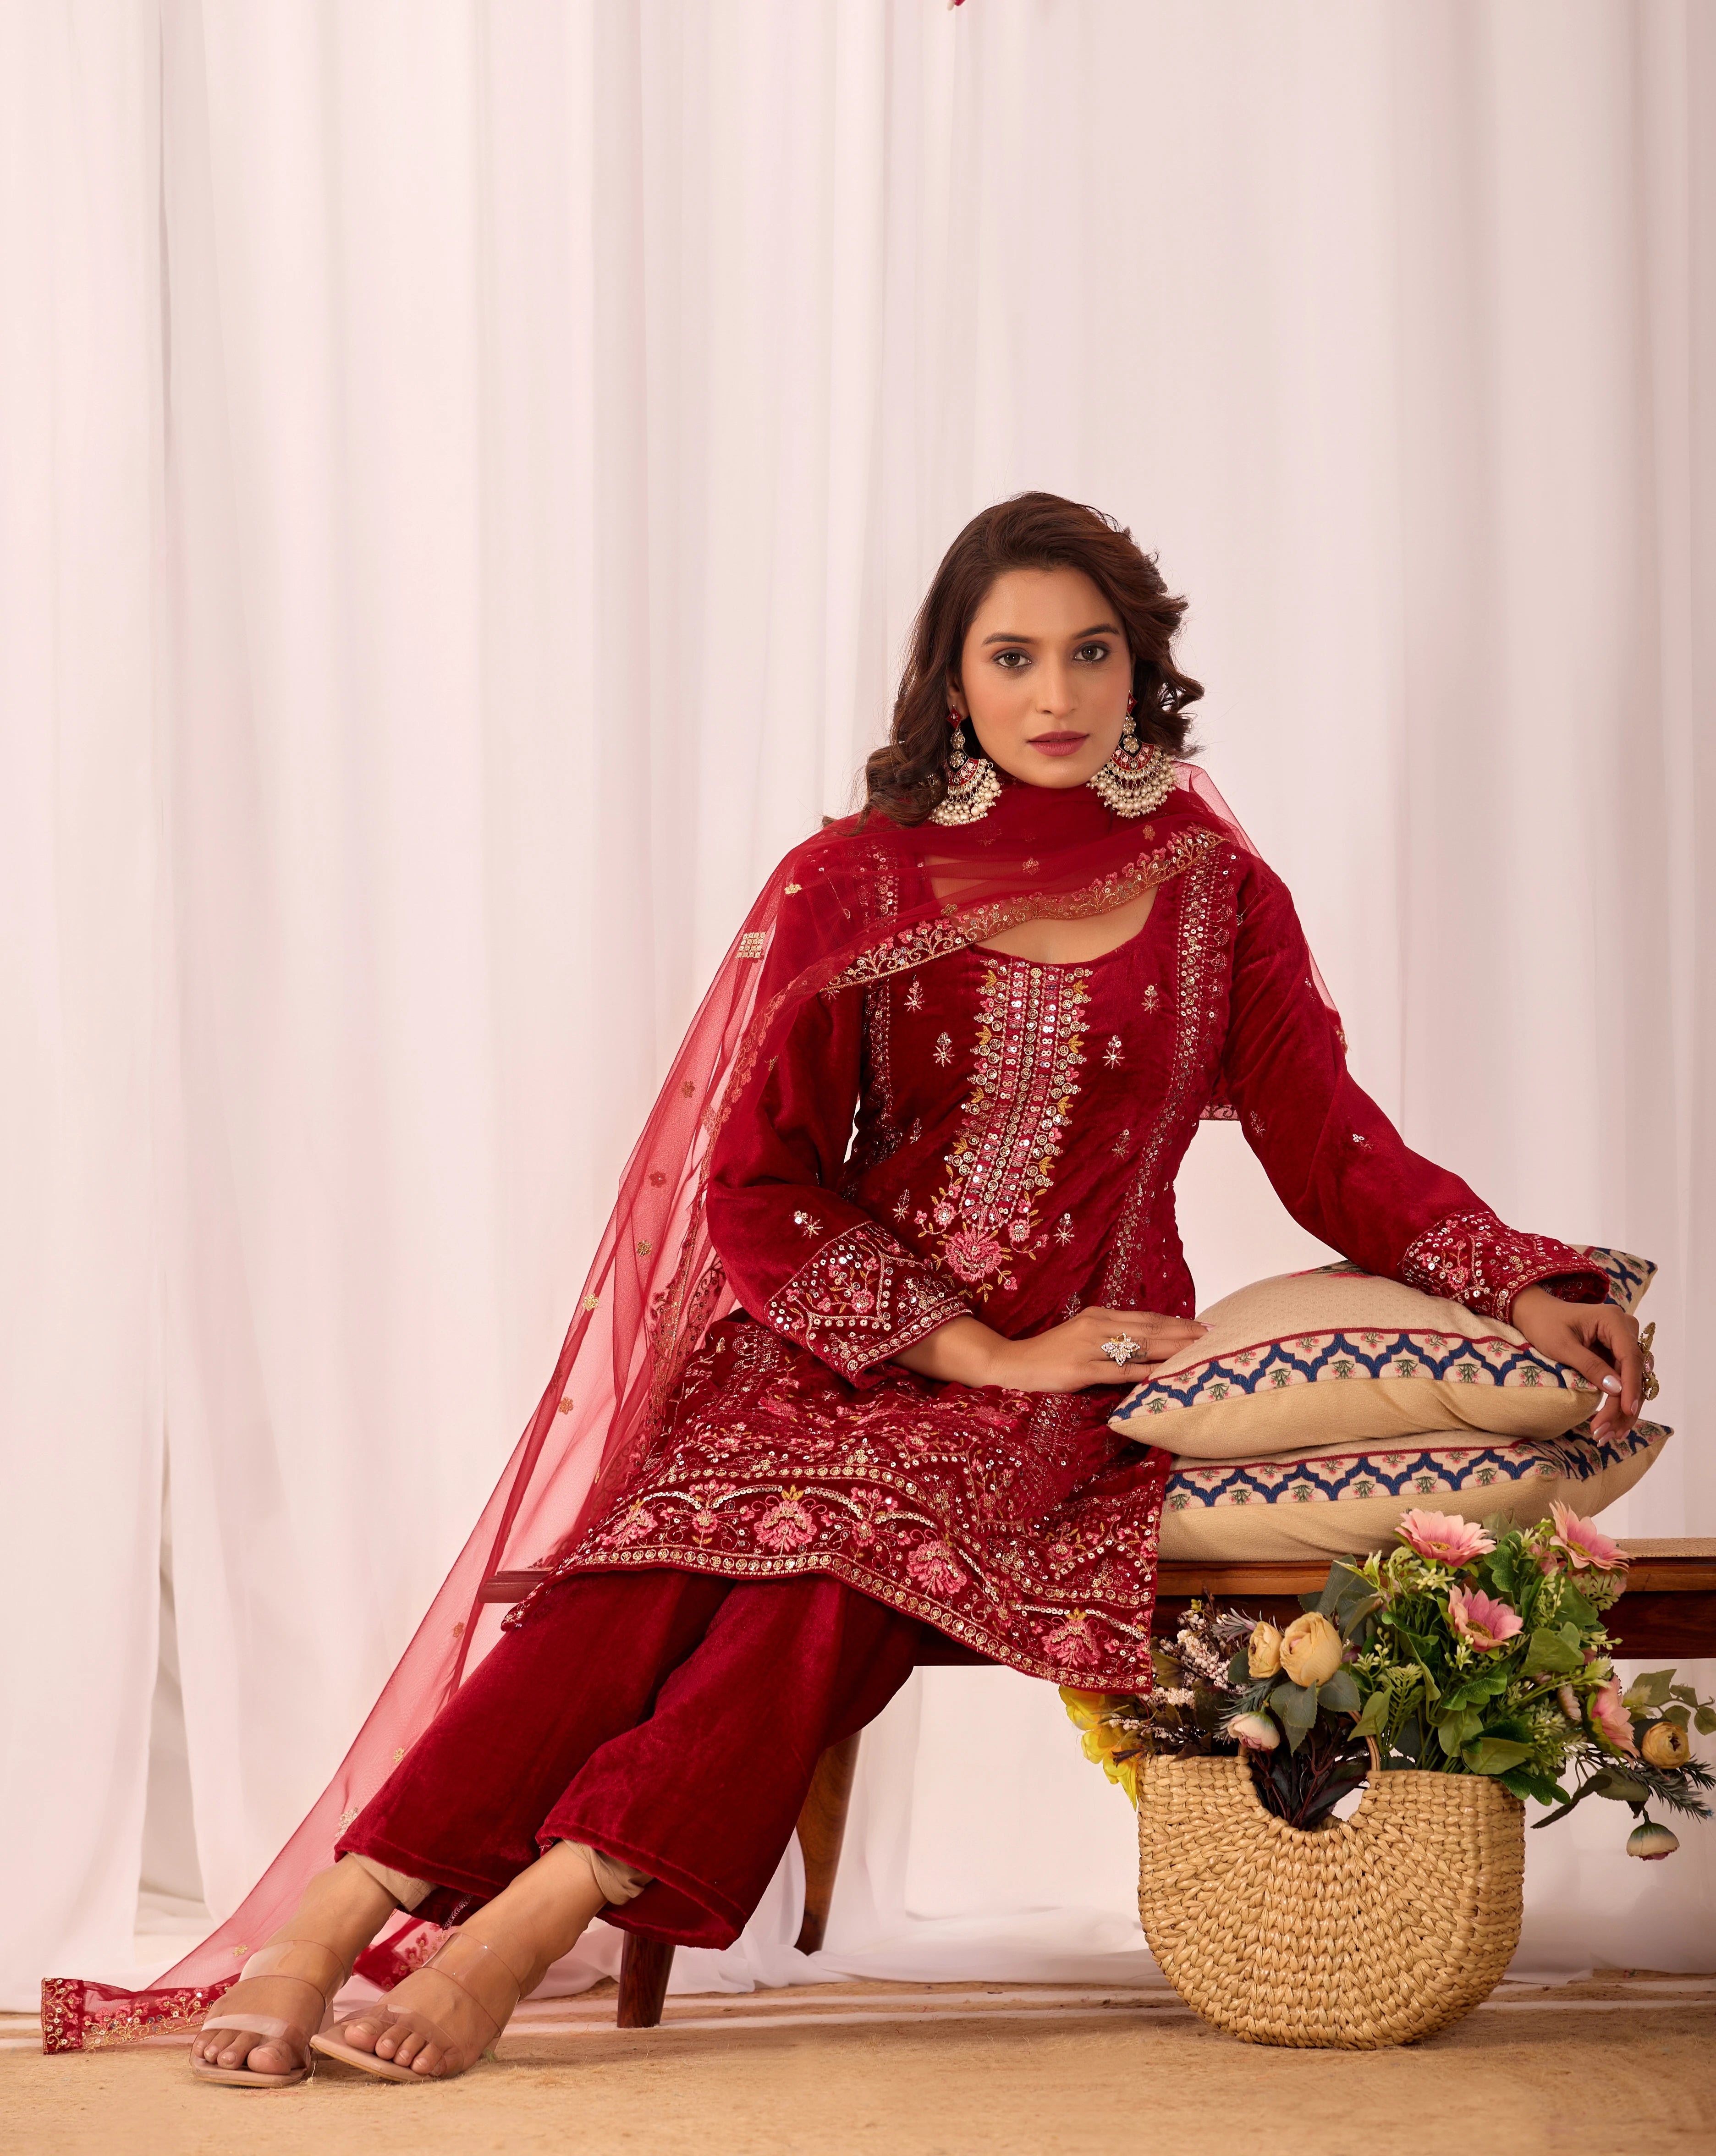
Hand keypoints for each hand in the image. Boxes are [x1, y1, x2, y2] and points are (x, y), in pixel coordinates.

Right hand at [893, 1308, 1207, 1393]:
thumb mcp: (1082, 1338)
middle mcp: (1097, 1327)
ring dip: (1171, 1350)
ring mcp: (1089, 1348)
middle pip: (1150, 1329)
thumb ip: (1111, 1339)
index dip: (1177, 1323)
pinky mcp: (1080, 1370)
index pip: (1147, 1318)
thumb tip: (1145, 1346)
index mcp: (1099, 1317)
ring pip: (1139, 1347)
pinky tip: (1162, 1376)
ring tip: (1198, 1353)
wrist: (1010, 1364)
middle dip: (1183, 1334)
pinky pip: (1118, 1372)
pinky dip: (1142, 1374)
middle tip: (1213, 1337)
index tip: (1204, 1327)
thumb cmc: (1049, 1355)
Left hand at [1510, 1285, 1644, 1435]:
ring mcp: (1622, 1342)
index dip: (1631, 1386)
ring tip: (1610, 1435)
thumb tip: (1616, 1389)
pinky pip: (1623, 1380)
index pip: (1630, 1356)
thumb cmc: (1544, 1325)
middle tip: (1611, 1432)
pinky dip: (1617, 1402)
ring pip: (1632, 1380)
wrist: (1535, 1313)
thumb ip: (1589, 1366)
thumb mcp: (1562, 1346)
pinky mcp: (1616, 1354)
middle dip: (1625, 1405)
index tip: (1628, 1410)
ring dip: (1623, 1409)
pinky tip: (1612, 1424)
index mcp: (1613, 1320)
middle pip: (1634, 1372)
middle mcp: (1625, 1329)